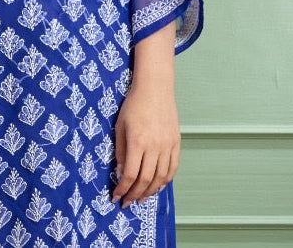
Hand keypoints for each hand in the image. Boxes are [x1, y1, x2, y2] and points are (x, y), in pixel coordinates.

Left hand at [110, 83, 180, 208]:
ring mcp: (167, 145)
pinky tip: (158, 186)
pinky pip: (173, 168)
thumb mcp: (120, 126)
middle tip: (127, 202)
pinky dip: (166, 181)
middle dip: (135, 195)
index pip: (130, 174)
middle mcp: (154, 146)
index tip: (116, 197)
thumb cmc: (133, 105)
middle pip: (146, 180)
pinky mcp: (176, 143)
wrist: (155, 88)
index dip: (123, 189)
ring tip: (141, 198)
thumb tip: (121, 173)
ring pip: (161, 178)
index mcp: (137, 141)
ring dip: (150, 191)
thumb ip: (120, 151)